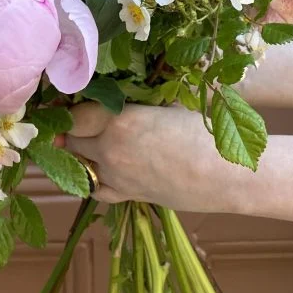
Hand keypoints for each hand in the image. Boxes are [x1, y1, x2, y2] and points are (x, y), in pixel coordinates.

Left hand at [61, 103, 254, 212]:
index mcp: (118, 120)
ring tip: (85, 143)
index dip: (69, 109)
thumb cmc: (201, 132)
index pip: (74, 116)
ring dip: (79, 153)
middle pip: (70, 141)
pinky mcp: (127, 195)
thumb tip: (119, 97)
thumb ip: (135, 103)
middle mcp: (109, 149)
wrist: (224, 174)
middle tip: (75, 121)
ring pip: (80, 165)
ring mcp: (116, 176)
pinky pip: (96, 188)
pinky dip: (92, 177)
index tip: (69, 102)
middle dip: (70, 131)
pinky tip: (100, 168)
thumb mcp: (165, 106)